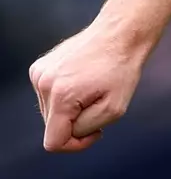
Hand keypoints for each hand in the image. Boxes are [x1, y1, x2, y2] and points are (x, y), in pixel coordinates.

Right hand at [30, 23, 147, 152]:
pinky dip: (65, 94)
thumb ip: (86, 128)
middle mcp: (44, 84)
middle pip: (53, 126)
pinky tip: (82, 79)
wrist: (121, 32)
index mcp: (61, 96)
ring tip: (92, 87)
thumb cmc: (122, 69)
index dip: (76, 145)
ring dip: (71, 107)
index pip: (53, 142)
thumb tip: (68, 133)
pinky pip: (49, 95)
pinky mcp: (39, 67)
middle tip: (100, 103)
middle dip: (76, 122)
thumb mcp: (115, 108)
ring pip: (51, 111)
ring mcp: (39, 74)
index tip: (97, 132)